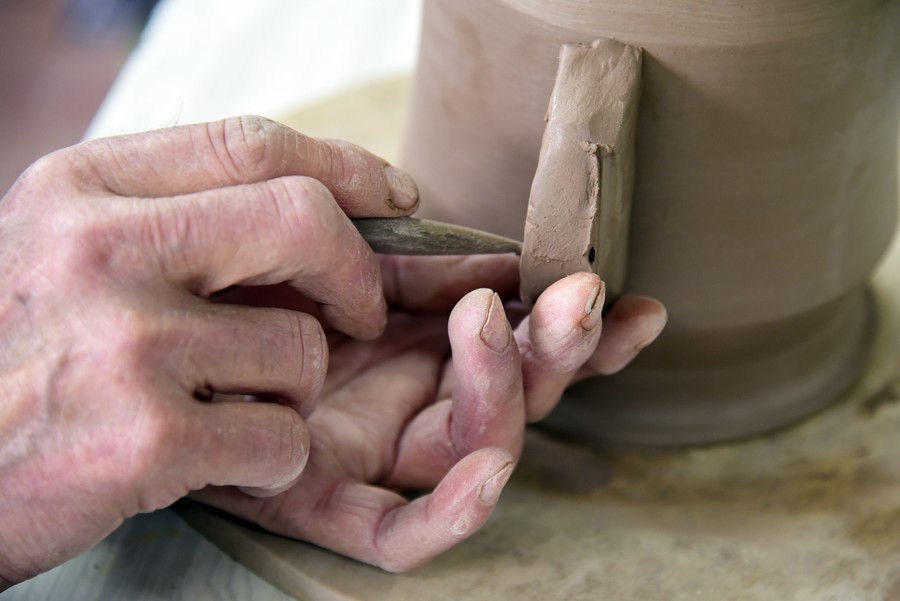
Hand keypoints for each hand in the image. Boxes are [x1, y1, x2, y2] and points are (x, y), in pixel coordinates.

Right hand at [0, 116, 419, 586]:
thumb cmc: (11, 355)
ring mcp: (125, 344)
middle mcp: (101, 250)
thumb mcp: (59, 247)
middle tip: (361, 314)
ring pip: (303, 347)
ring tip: (236, 407)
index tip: (394, 195)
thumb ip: (166, 215)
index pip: (249, 144)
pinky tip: (221, 462)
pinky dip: (275, 458)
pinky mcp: (144, 440)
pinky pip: (282, 438)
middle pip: (303, 221)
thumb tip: (311, 199)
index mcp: (81, 189)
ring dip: (297, 389)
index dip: (344, 167)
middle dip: (358, 272)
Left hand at [194, 257, 666, 571]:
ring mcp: (369, 454)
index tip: (628, 299)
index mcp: (416, 344)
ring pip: (470, 450)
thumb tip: (494, 252)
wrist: (134, 327)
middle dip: (554, 350)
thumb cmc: (238, 279)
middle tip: (573, 301)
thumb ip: (412, 255)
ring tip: (496, 329)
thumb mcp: (335, 250)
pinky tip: (486, 475)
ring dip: (507, 396)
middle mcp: (404, 402)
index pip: (519, 346)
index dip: (578, 332)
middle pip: (509, 396)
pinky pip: (394, 530)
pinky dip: (449, 517)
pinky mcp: (318, 501)